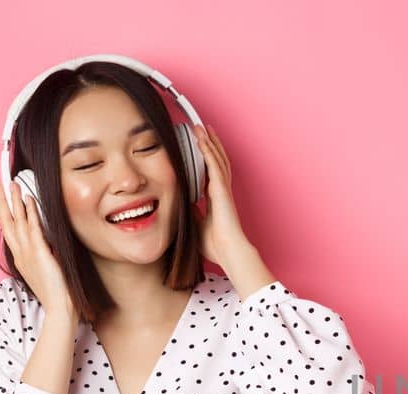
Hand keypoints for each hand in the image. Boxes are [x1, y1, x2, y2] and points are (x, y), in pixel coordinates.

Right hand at [0, 180, 73, 315]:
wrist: (60, 309)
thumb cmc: (55, 293)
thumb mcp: (44, 270)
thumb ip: (42, 255)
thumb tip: (46, 244)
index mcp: (20, 258)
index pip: (10, 230)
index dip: (5, 212)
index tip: (3, 198)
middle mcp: (20, 253)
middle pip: (7, 222)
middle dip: (3, 202)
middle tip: (0, 184)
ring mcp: (28, 253)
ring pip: (18, 221)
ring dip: (15, 201)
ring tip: (12, 184)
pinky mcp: (40, 253)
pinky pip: (34, 228)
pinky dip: (30, 212)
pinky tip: (29, 199)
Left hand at [193, 123, 253, 265]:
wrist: (228, 252)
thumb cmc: (215, 245)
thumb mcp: (196, 225)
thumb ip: (190, 213)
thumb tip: (179, 206)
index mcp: (216, 198)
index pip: (211, 171)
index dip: (208, 157)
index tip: (203, 146)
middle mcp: (221, 190)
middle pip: (217, 160)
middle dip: (211, 143)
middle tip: (204, 128)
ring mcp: (222, 189)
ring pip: (216, 158)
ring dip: (209, 141)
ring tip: (202, 127)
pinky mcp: (221, 190)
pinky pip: (214, 166)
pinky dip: (208, 151)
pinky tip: (203, 139)